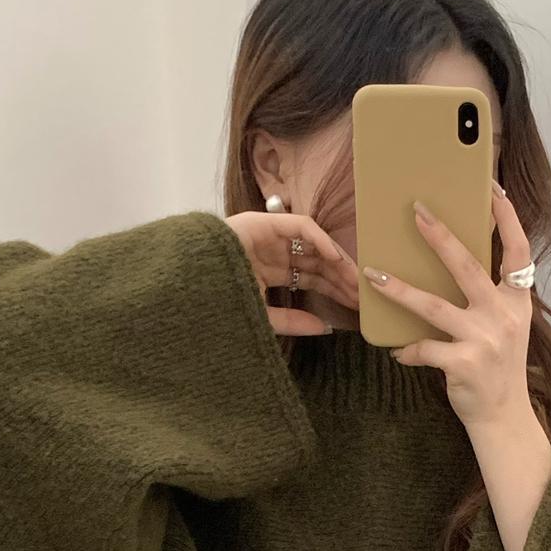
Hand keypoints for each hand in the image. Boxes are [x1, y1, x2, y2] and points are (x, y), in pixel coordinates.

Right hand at [225, 209, 359, 335]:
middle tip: (364, 295)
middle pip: (317, 263)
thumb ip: (290, 322)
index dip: (335, 291)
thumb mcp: (259, 317)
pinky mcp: (264, 222)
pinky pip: (301, 226)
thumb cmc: (215, 303)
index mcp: (271, 272)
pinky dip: (321, 240)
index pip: (312, 279)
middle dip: (342, 278)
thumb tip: (324, 328)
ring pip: (314, 245)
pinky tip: (337, 260)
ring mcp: (268, 235)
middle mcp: (273, 252)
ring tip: (355, 280)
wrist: (186, 285)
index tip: (356, 306)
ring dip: (337, 261)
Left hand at [362, 183, 533, 429]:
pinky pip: (424, 348)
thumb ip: (490, 297)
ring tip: (373, 274)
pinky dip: (408, 350)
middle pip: (468, 266)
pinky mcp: (463, 363)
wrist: (504, 417)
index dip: (506, 218)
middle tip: (416, 211)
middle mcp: (503, 315)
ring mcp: (484, 339)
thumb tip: (455, 261)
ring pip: (433, 305)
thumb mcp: (506, 327)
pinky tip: (399, 352)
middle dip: (440, 236)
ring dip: (399, 289)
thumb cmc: (498, 368)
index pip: (517, 250)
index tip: (492, 189)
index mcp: (517, 301)